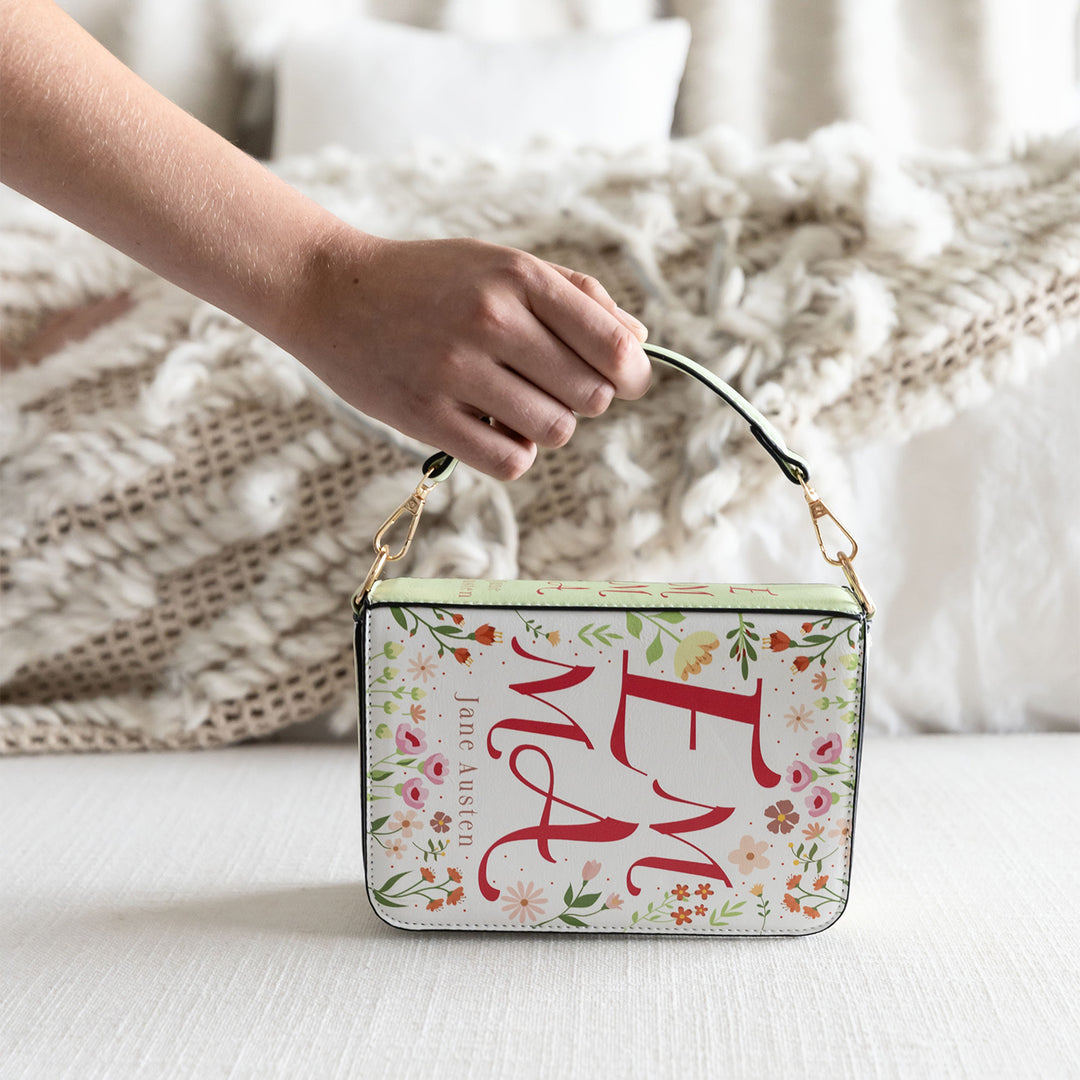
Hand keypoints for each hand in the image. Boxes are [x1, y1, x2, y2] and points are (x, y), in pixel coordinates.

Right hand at [279, 230, 650, 479]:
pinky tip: (493, 429)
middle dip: (584, 399)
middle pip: (592, 396)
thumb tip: (638, 341)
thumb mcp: (500, 263)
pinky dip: (515, 454)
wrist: (330, 292)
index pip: (614, 347)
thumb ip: (574, 295)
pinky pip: (511, 462)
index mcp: (519, 278)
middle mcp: (492, 320)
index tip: (622, 381)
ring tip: (514, 405)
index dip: (633, 375)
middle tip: (550, 386)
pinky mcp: (427, 416)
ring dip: (547, 428)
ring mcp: (457, 370)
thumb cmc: (427, 280)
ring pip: (556, 432)